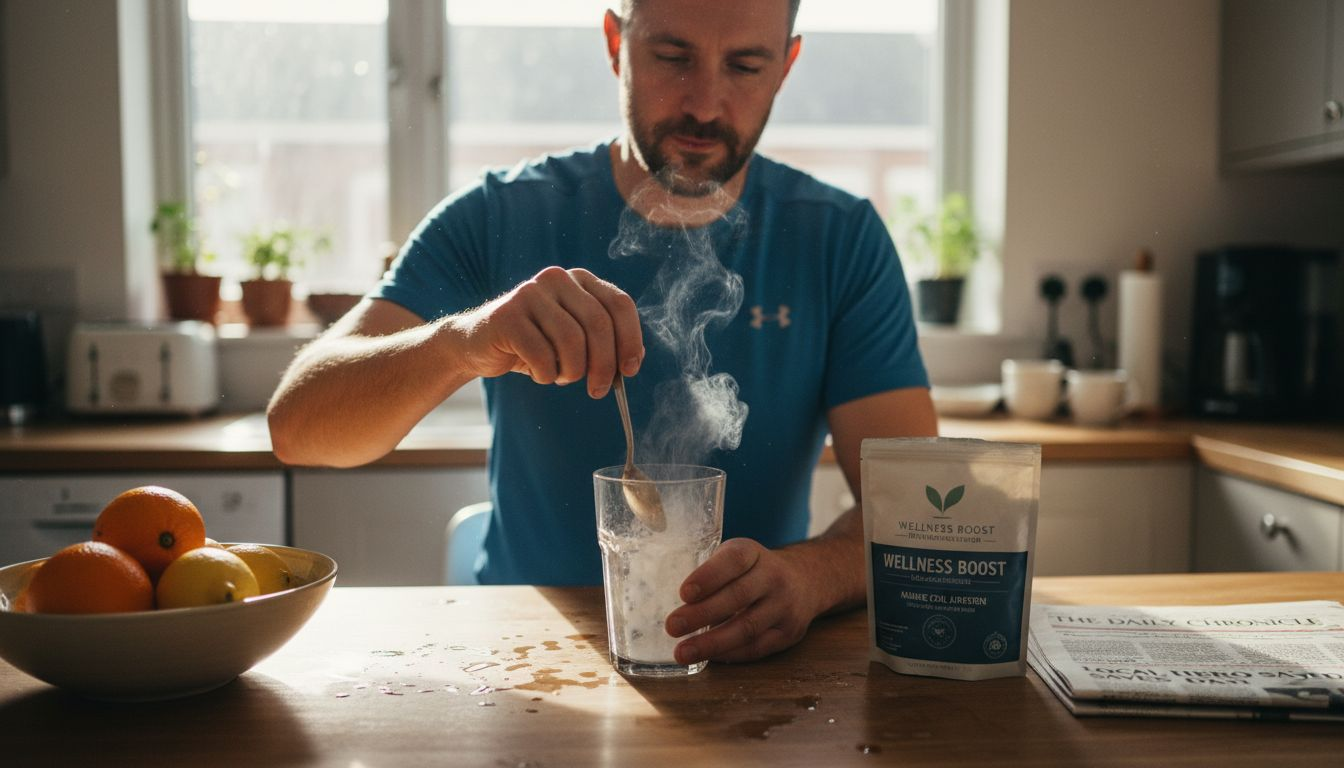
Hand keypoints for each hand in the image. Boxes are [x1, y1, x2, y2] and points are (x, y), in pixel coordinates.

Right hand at [451, 267, 642, 397]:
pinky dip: (546, 374)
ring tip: (561, 376)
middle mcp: (556, 279)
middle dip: (604, 365)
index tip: (630, 370)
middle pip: (598, 324)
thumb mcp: (574, 339)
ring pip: (572, 341)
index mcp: (579, 280)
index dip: (630, 339)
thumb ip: (605, 342)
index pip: (619, 304)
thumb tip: (634, 360)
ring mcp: (530, 293)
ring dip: (572, 371)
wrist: (479, 344)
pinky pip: (542, 355)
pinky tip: (538, 373)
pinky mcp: (507, 315)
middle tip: (599, 390)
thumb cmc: (534, 344)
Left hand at [664, 538, 819, 663]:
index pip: (734, 561)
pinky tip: (708, 657)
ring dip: (711, 643)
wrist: (806, 580)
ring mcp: (784, 607)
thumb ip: (710, 571)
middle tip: (672, 626)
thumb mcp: (736, 556)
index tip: (683, 593)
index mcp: (754, 553)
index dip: (709, 576)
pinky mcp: (789, 634)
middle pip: (738, 597)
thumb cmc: (753, 570)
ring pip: (747, 628)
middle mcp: (774, 577)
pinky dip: (729, 654)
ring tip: (682, 652)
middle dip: (702, 614)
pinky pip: (756, 648)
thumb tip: (661, 597)